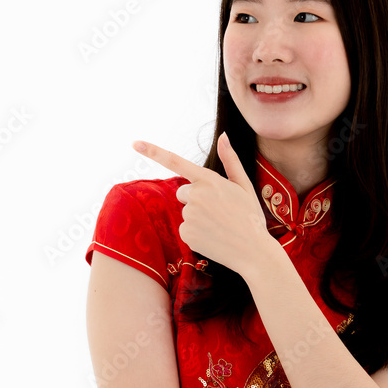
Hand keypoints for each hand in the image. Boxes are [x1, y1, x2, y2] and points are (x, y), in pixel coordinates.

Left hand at [132, 132, 275, 277]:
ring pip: (185, 211)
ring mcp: (190, 215)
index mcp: (210, 180)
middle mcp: (196, 195)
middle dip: (196, 199)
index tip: (134, 143)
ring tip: (219, 226)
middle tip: (219, 211)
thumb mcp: (243, 185)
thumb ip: (230, 160)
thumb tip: (223, 136)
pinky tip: (212, 237)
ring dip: (198, 217)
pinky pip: (184, 228)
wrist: (253, 251)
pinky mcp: (185, 233)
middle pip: (183, 192)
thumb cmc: (250, 217)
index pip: (176, 161)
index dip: (153, 151)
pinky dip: (196, 233)